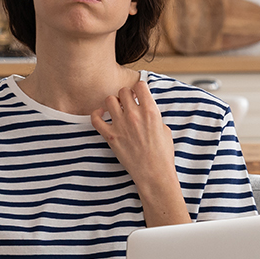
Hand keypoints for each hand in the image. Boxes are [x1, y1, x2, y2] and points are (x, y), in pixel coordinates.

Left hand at [91, 80, 178, 194]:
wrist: (154, 173)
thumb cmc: (162, 154)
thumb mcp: (164, 129)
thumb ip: (152, 115)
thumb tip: (144, 110)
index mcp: (150, 111)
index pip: (140, 85)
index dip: (139, 88)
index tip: (139, 94)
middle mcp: (134, 115)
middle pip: (123, 91)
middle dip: (126, 95)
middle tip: (128, 103)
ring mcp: (120, 125)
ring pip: (109, 100)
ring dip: (113, 103)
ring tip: (117, 109)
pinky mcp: (110, 136)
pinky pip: (96, 118)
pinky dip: (97, 114)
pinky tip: (102, 115)